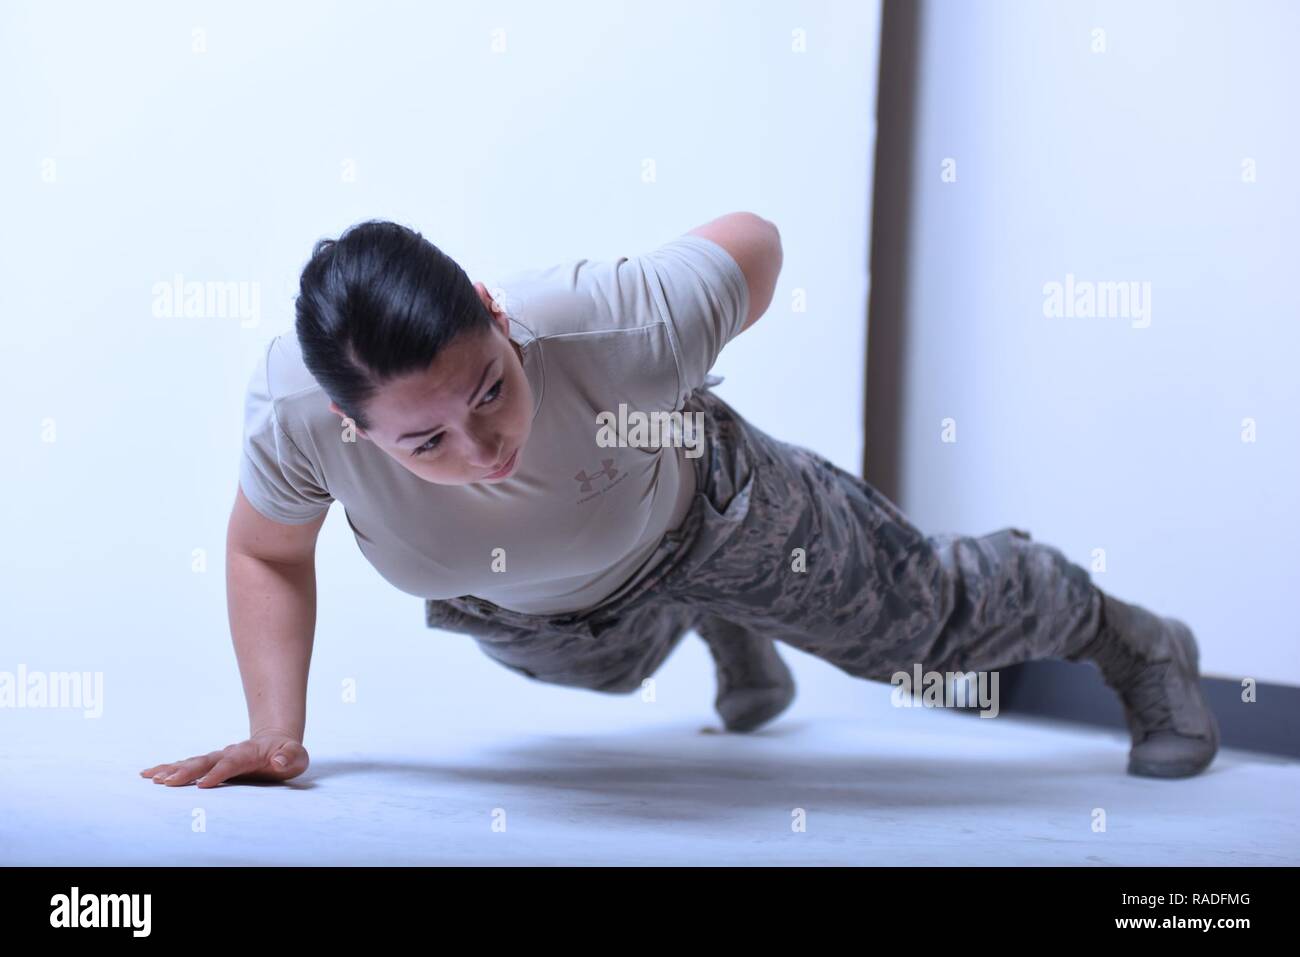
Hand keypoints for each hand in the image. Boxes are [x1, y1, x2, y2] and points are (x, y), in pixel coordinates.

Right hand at [139, 732, 308, 787]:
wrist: (276, 742)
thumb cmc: (287, 754)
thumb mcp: (297, 756)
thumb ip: (291, 757)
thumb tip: (280, 761)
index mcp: (249, 752)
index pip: (232, 762)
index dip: (219, 772)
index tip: (204, 784)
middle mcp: (229, 753)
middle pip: (206, 761)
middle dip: (187, 771)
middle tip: (167, 782)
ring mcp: (218, 757)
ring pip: (193, 762)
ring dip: (173, 769)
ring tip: (152, 777)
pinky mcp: (210, 763)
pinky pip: (187, 765)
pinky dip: (169, 768)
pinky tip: (150, 774)